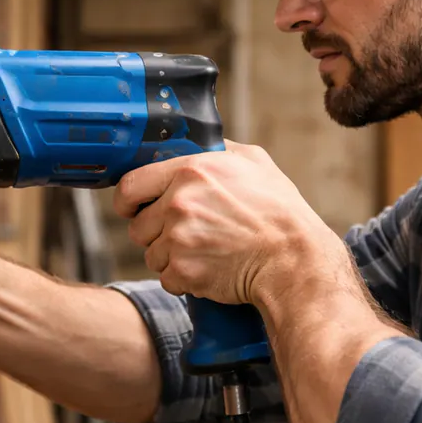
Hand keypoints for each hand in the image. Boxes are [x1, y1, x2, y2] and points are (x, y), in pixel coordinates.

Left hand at [111, 141, 340, 305]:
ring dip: (171, 257)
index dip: (128, 201)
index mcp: (190, 171)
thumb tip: (195, 143)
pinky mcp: (184, 272)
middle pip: (138, 227)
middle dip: (156, 233)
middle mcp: (178, 204)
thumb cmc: (279, 211)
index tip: (133, 208)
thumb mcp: (254, 162)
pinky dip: (184, 279)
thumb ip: (218, 149)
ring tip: (206, 251)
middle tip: (187, 234)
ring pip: (152, 255)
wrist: (293, 260)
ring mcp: (179, 240)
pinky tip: (210, 268)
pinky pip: (166, 279)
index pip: (130, 186)